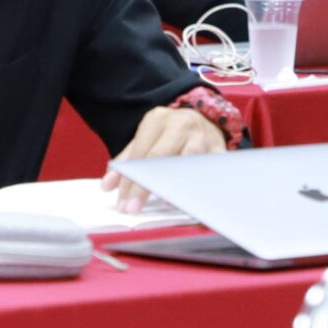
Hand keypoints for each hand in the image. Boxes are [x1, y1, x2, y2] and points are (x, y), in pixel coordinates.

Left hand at [103, 105, 227, 212]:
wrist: (205, 118)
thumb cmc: (170, 134)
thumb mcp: (147, 138)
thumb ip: (126, 160)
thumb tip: (106, 186)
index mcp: (157, 119)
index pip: (140, 153)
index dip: (129, 179)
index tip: (122, 202)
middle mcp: (180, 124)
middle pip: (159, 158)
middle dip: (144, 186)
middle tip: (132, 208)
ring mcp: (202, 136)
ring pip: (187, 161)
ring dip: (175, 183)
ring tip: (165, 202)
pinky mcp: (220, 148)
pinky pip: (211, 169)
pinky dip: (202, 184)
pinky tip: (194, 198)